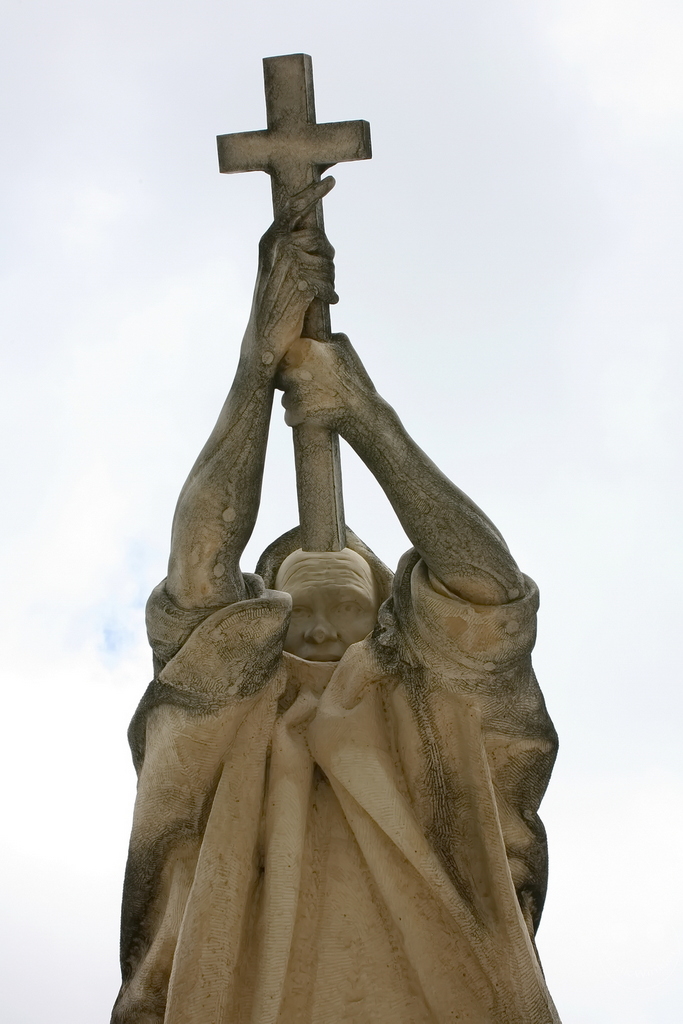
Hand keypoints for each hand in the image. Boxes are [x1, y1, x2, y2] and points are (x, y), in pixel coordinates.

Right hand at [244, 178, 337, 368]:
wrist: (262, 340)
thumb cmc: (272, 305)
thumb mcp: (277, 271)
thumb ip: (292, 250)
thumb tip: (317, 239)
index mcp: (269, 241)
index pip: (293, 208)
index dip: (313, 193)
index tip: (331, 181)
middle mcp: (277, 249)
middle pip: (318, 239)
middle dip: (327, 257)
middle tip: (326, 273)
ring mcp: (288, 267)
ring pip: (326, 263)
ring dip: (329, 279)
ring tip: (323, 292)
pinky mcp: (300, 287)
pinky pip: (327, 283)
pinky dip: (331, 294)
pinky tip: (330, 301)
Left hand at [276, 333, 376, 432]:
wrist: (362, 410)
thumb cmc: (354, 378)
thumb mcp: (343, 346)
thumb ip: (323, 337)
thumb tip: (313, 331)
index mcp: (302, 348)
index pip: (283, 355)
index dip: (293, 365)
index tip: (306, 371)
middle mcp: (294, 368)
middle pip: (281, 377)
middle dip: (292, 384)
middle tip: (313, 388)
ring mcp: (294, 391)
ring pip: (285, 398)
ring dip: (296, 402)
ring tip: (319, 402)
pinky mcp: (296, 412)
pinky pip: (290, 416)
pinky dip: (300, 418)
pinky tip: (317, 415)